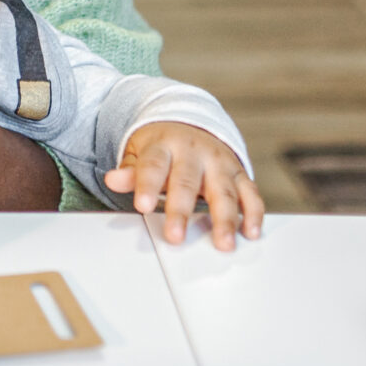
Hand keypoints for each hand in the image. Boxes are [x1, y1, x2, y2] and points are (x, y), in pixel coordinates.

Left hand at [104, 121, 264, 248]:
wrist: (190, 123)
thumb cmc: (162, 147)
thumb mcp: (139, 152)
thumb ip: (129, 170)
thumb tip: (112, 180)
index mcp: (165, 146)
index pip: (154, 166)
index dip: (148, 185)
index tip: (143, 206)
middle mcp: (195, 152)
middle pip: (188, 181)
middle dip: (182, 210)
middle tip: (176, 236)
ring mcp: (219, 162)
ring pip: (224, 190)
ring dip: (225, 218)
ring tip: (223, 242)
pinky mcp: (239, 173)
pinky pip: (250, 193)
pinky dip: (253, 213)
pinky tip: (250, 232)